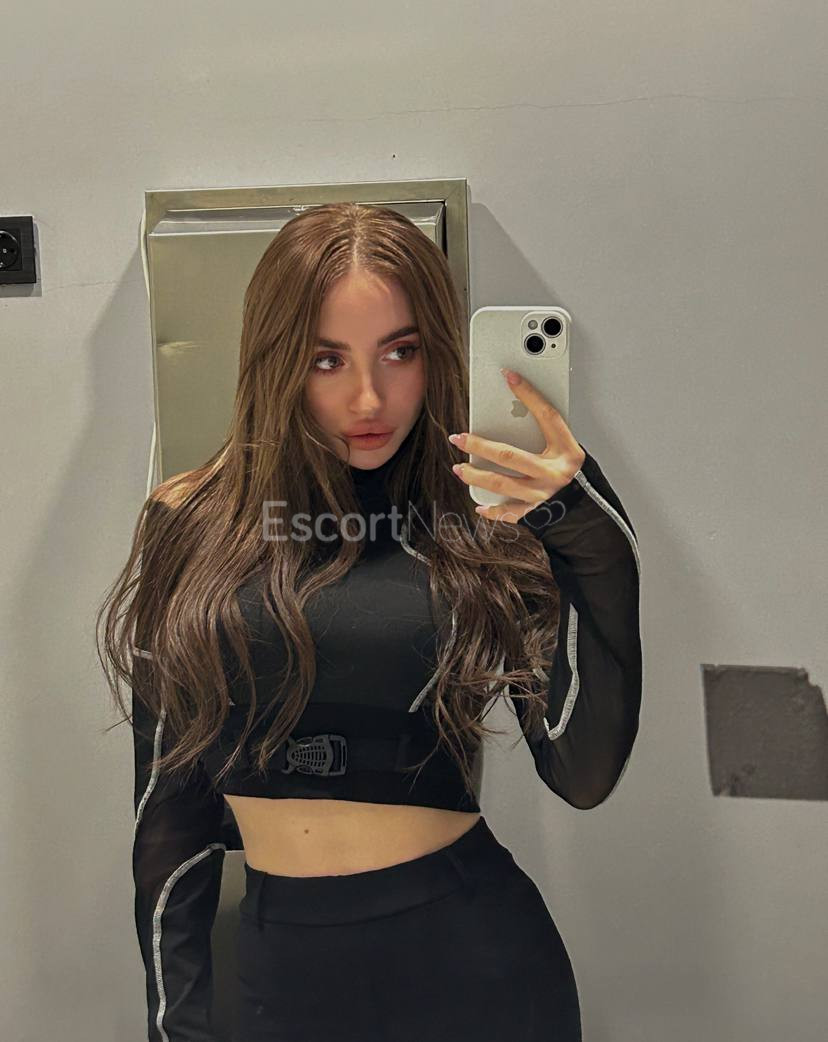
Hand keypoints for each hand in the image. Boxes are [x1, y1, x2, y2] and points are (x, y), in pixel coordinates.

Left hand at [448, 368, 585, 523]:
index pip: (547, 416)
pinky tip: (479, 505)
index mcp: (568, 451)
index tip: (509, 376)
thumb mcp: (567, 451)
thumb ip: (546, 436)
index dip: (529, 394)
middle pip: (510, 455)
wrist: (592, 510)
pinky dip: (493, 510)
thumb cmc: (575, 475)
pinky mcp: (537, 513)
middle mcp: (556, 473)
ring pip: (502, 484)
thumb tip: (513, 414)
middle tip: (459, 438)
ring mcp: (545, 495)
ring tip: (460, 468)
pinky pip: (509, 512)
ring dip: (477, 476)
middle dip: (480, 446)